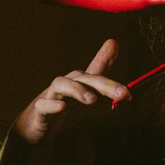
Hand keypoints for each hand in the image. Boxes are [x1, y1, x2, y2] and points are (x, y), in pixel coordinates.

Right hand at [14, 39, 130, 143]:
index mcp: (80, 80)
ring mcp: (52, 95)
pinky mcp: (39, 110)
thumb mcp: (87, 88)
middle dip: (105, 85)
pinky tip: (61, 107)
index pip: (99, 77)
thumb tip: (114, 41)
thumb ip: (101, 68)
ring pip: (62, 85)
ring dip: (77, 90)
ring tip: (92, 100)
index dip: (114, 84)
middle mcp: (67, 83)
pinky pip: (43, 105)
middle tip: (123, 94)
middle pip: (86, 79)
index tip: (129, 94)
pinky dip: (51, 105)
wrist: (36, 123)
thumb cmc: (65, 102)